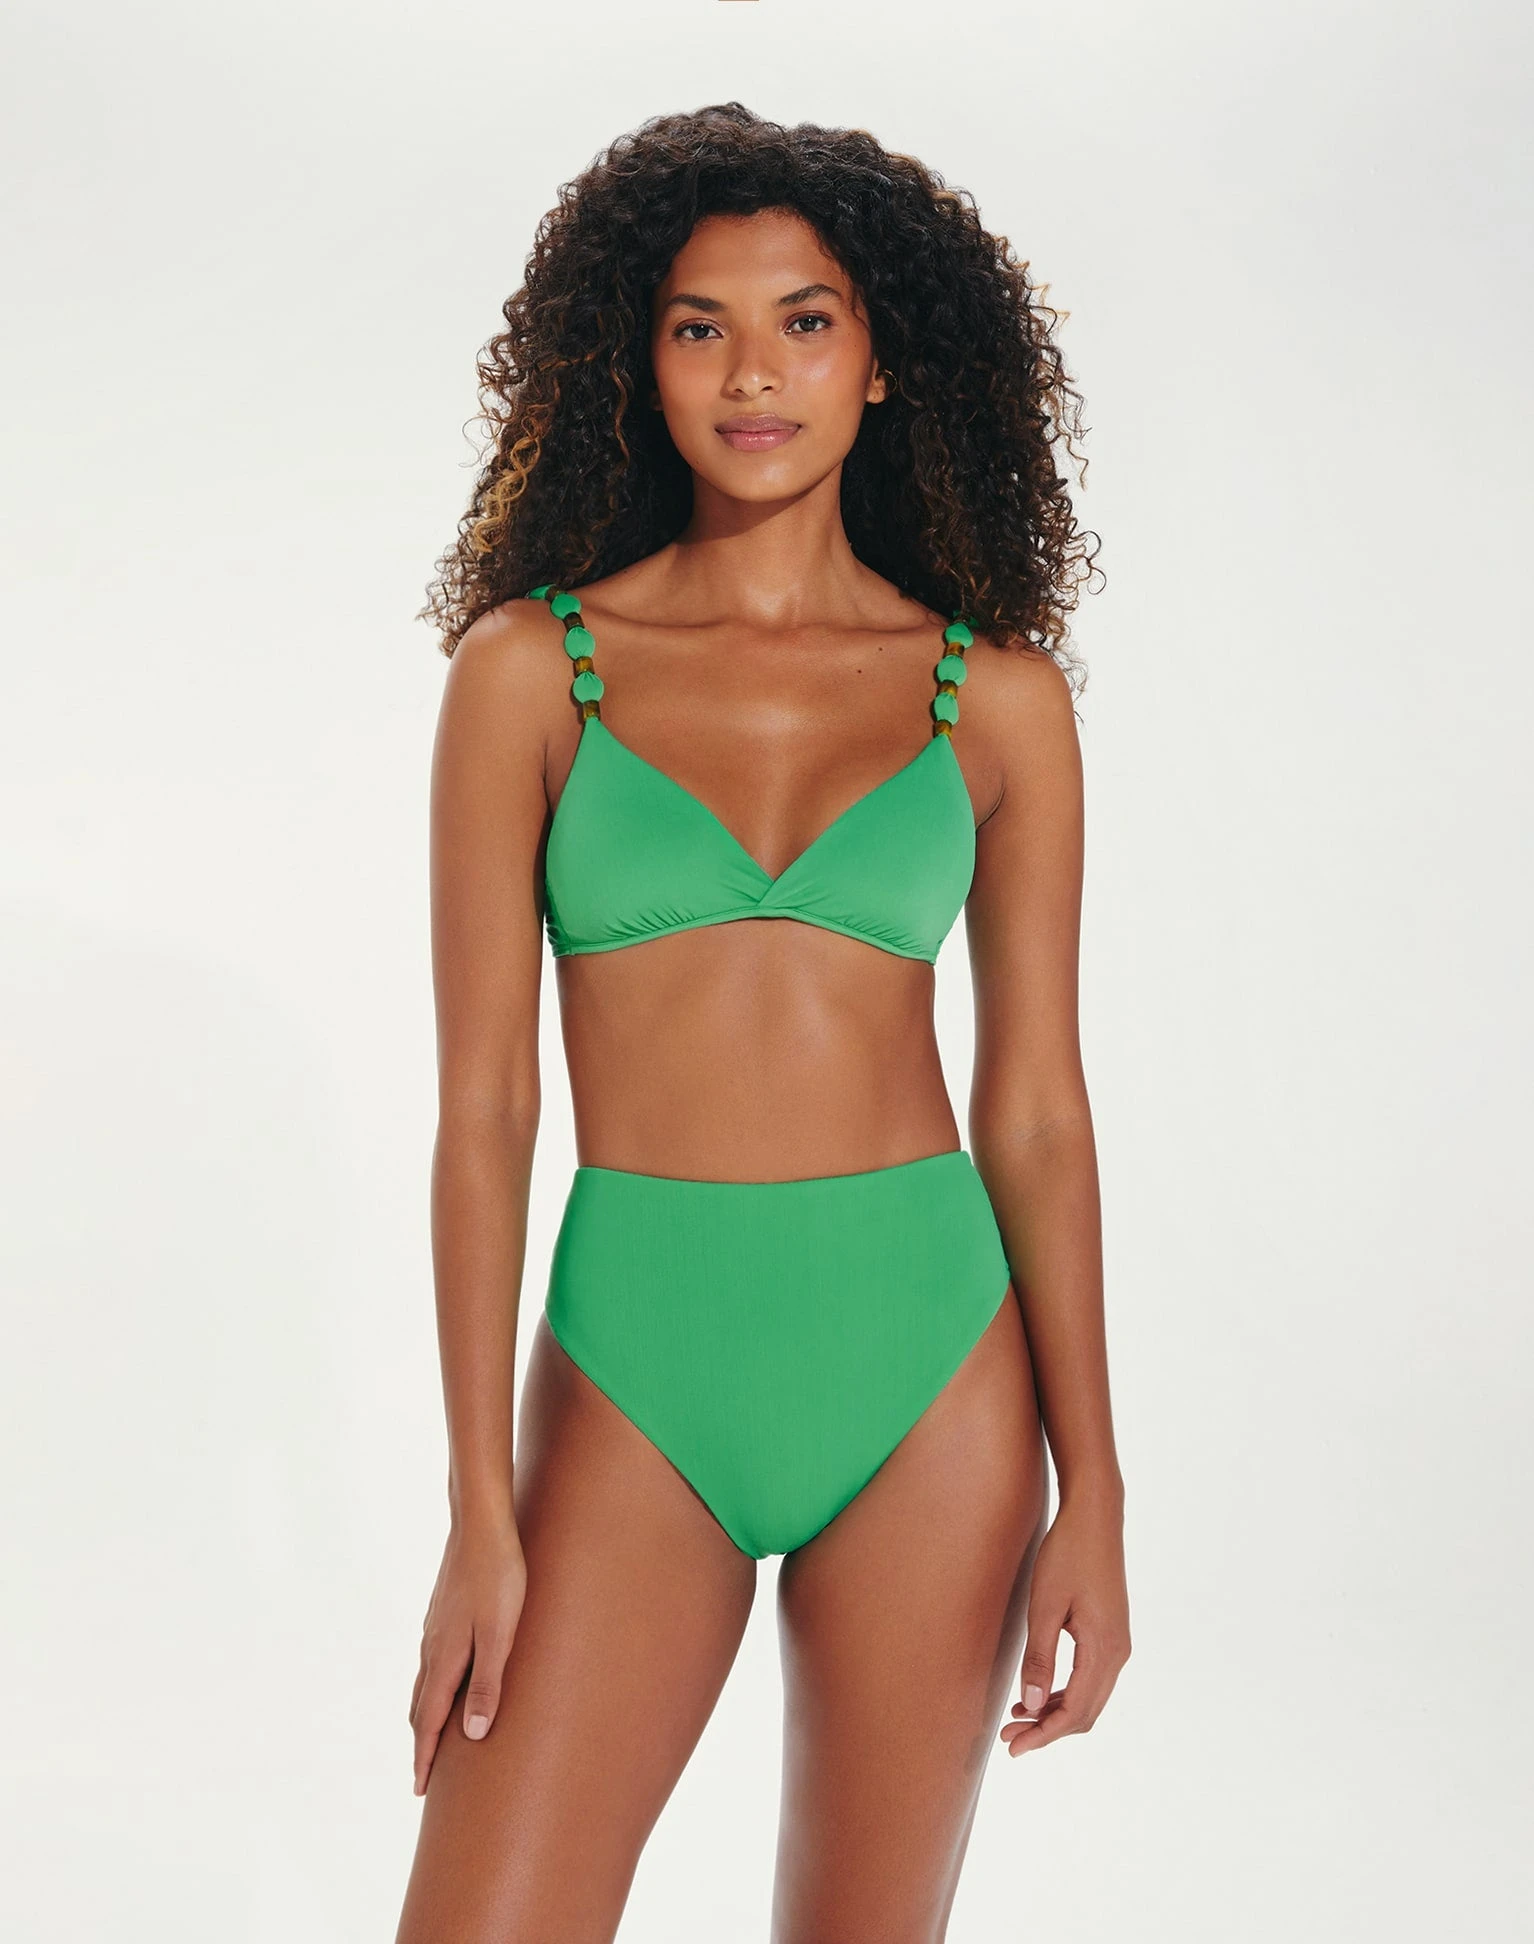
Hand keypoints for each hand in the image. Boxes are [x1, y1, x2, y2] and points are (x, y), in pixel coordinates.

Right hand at [409, 1511, 526, 1794]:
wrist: (481, 1523)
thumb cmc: (499, 1576)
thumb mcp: (501, 1634)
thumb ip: (487, 1682)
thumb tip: (472, 1735)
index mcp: (444, 1658)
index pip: (428, 1720)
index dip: (425, 1756)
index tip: (419, 1790)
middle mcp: (433, 1646)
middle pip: (421, 1705)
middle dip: (422, 1741)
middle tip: (425, 1774)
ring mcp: (436, 1627)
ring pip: (426, 1681)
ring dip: (427, 1713)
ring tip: (435, 1734)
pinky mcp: (444, 1611)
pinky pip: (434, 1660)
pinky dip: (436, 1685)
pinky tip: (449, 1678)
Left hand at [1000, 1490, 1129, 1755]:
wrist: (1095, 1517)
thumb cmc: (1067, 1555)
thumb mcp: (1045, 1606)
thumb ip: (1039, 1657)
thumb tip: (1030, 1705)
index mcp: (1104, 1650)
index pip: (1073, 1712)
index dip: (1042, 1734)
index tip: (1012, 1746)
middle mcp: (1118, 1654)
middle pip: (1085, 1713)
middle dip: (1046, 1729)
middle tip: (1008, 1736)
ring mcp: (1118, 1645)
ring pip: (1089, 1698)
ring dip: (1055, 1713)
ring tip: (1017, 1716)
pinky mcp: (1111, 1634)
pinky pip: (1090, 1679)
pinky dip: (1065, 1693)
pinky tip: (1039, 1691)